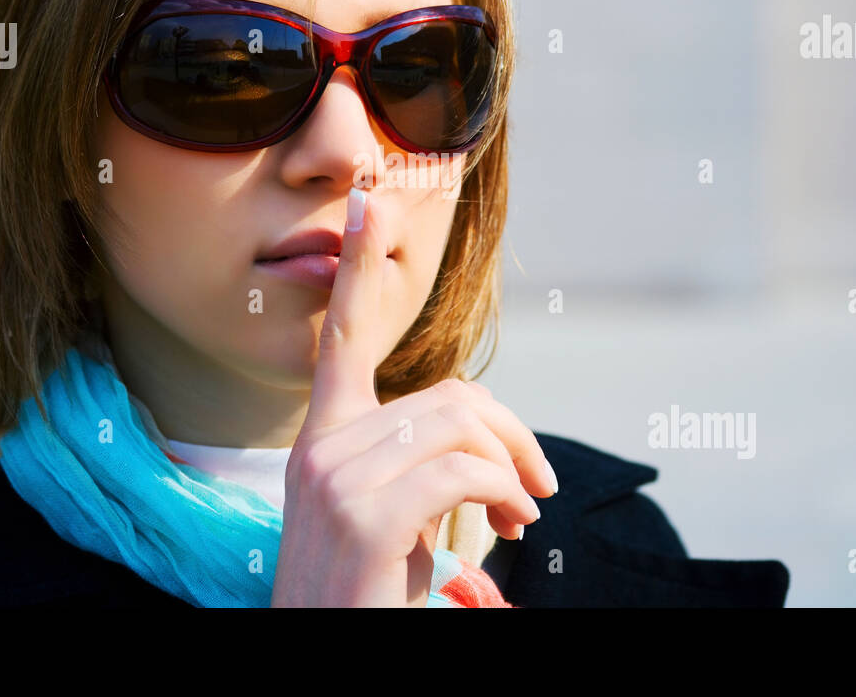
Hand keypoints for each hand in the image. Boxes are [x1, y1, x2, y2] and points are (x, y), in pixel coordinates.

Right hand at [271, 187, 556, 606]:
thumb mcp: (390, 515)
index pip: (343, 339)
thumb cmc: (364, 592)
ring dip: (510, 470)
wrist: (326, 653)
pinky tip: (505, 527)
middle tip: (535, 489)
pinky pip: (462, 471)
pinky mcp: (363, 517)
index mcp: (322, 438)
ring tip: (517, 515)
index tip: (369, 203)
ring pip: (460, 426)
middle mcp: (320, 448)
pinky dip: (502, 494)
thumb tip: (492, 440)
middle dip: (510, 434)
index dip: (360, 270)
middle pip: (448, 394)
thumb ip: (421, 460)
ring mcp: (337, 480)